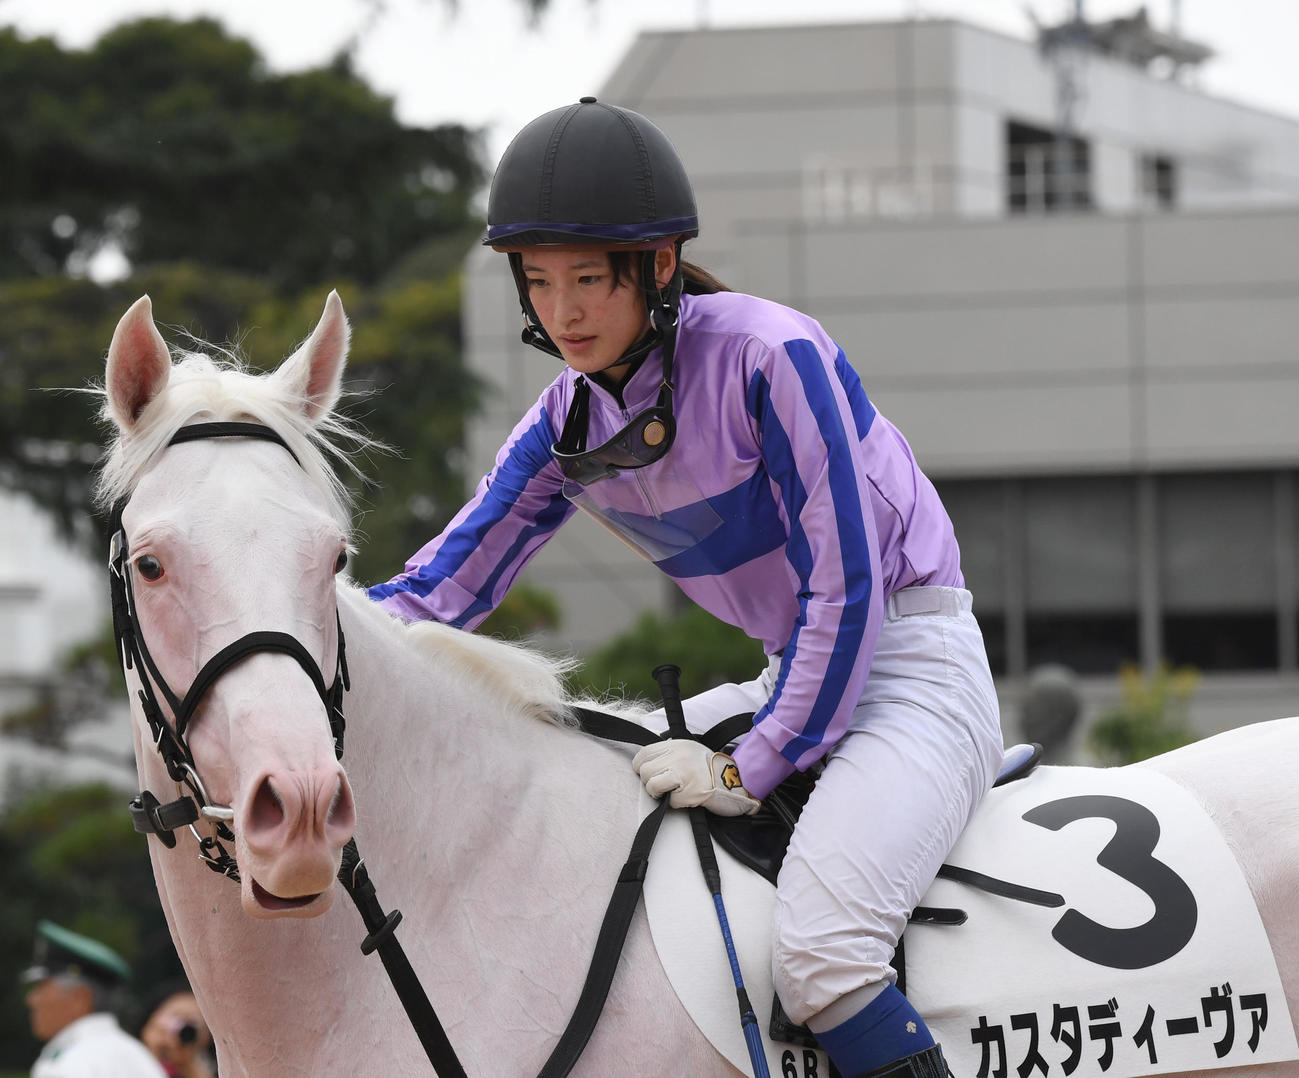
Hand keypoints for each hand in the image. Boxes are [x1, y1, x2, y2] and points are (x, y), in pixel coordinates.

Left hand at [632, 739, 759, 816]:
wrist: (737, 782)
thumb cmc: (711, 769)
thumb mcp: (690, 750)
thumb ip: (670, 753)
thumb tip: (647, 761)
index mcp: (678, 745)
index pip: (644, 754)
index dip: (640, 767)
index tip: (647, 774)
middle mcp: (680, 756)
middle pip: (645, 771)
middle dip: (650, 782)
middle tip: (663, 787)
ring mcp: (685, 774)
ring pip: (652, 785)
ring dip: (659, 794)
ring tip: (671, 793)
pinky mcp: (691, 792)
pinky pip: (669, 802)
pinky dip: (675, 804)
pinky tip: (686, 799)